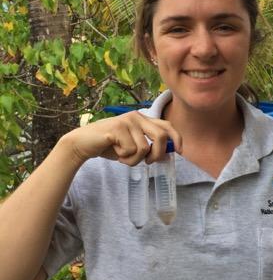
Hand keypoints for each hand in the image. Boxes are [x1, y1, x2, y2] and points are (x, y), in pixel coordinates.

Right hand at [60, 111, 181, 165]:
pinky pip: (131, 150)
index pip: (167, 125)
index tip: (180, 151)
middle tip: (147, 162)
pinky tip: (115, 152)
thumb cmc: (110, 145)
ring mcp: (127, 121)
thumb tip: (167, 156)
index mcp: (143, 119)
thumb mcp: (133, 146)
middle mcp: (137, 117)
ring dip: (134, 160)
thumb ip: (148, 147)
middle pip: (161, 136)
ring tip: (123, 156)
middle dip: (157, 154)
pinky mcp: (117, 128)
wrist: (84, 143)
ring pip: (144, 148)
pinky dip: (124, 158)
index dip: (177, 138)